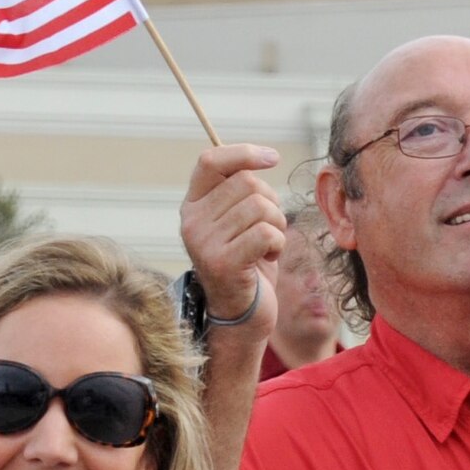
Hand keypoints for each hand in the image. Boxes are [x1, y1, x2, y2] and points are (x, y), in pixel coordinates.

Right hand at [179, 143, 286, 326]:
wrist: (242, 316)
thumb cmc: (248, 264)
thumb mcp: (238, 222)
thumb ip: (240, 192)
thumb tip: (261, 157)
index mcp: (193, 206)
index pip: (211, 160)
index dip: (244, 153)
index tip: (272, 158)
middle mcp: (191, 221)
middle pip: (246, 182)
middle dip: (272, 201)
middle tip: (270, 228)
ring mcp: (203, 243)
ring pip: (260, 207)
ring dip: (277, 225)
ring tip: (269, 245)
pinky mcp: (222, 263)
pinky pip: (265, 233)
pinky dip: (277, 243)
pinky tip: (269, 258)